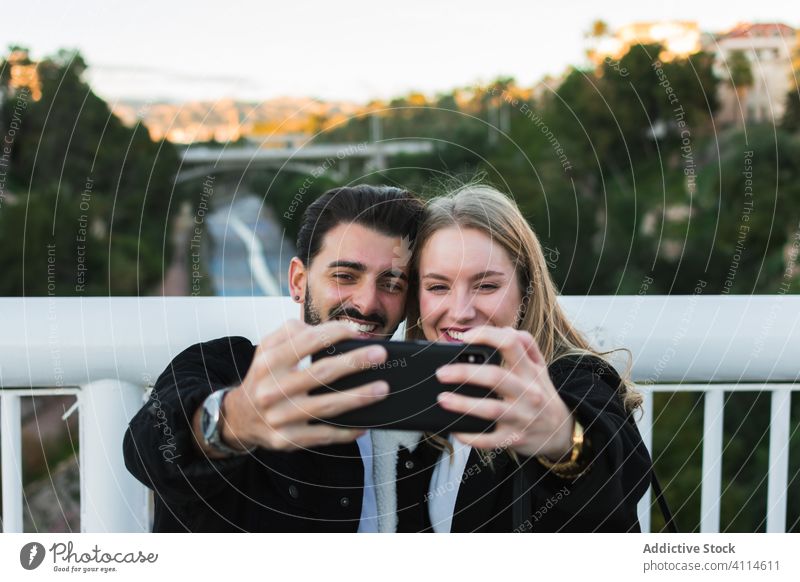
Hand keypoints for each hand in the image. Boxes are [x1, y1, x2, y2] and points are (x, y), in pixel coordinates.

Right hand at [203, 319, 390, 453]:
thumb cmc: (264, 377)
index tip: (357, 332)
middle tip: (380, 354)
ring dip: (359, 397)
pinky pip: (324, 435)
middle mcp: (272, 389)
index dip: (335, 333)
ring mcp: (280, 416)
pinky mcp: (288, 439)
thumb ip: (291, 332)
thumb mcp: (267, 349)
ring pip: (328, 406)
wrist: (240, 417)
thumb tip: (332, 330)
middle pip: (322, 373)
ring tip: (382, 388)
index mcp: (268, 362)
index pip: (307, 341)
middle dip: (355, 362)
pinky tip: (365, 424)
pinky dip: (347, 431)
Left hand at [435, 326, 573, 458]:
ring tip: (442, 399)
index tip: (465, 337)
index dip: (487, 336)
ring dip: (463, 404)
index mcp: (530, 371)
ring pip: (490, 409)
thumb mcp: (540, 368)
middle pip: (495, 377)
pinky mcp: (514, 439)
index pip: (511, 344)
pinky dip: (470, 435)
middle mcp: (527, 392)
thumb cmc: (542, 395)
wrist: (561, 432)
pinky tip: (455, 429)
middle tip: (441, 372)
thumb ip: (526, 345)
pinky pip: (489, 439)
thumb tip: (506, 329)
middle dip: (465, 373)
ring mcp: (521, 417)